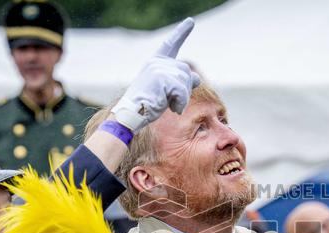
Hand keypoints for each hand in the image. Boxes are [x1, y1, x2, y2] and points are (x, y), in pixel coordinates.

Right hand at [111, 18, 201, 132]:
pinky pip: (183, 92)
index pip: (171, 44)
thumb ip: (180, 81)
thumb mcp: (166, 90)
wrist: (131, 114)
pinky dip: (181, 104)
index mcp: (156, 62)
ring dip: (182, 98)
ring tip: (166, 104)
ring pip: (186, 82)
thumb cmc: (147, 105)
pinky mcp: (162, 79)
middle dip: (185, 88)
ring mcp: (160, 69)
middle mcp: (158, 62)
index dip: (181, 32)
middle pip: (186, 71)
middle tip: (170, 100)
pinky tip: (171, 109)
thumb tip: (197, 79)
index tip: (191, 21)